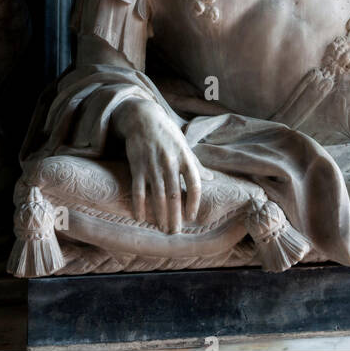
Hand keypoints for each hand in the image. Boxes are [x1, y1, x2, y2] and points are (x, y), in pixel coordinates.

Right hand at [113, 97, 203, 233]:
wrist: (144, 118)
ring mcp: (153, 164)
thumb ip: (196, 165)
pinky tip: (140, 217)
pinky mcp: (137, 166)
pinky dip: (139, 205)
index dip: (193, 202)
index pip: (194, 184)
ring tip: (162, 228)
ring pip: (157, 195)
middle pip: (174, 194)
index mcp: (185, 158)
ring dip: (160, 214)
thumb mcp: (185, 147)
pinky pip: (138, 189)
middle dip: (175, 215)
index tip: (192, 217)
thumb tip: (212, 180)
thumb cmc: (168, 135)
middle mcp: (170, 162)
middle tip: (175, 232)